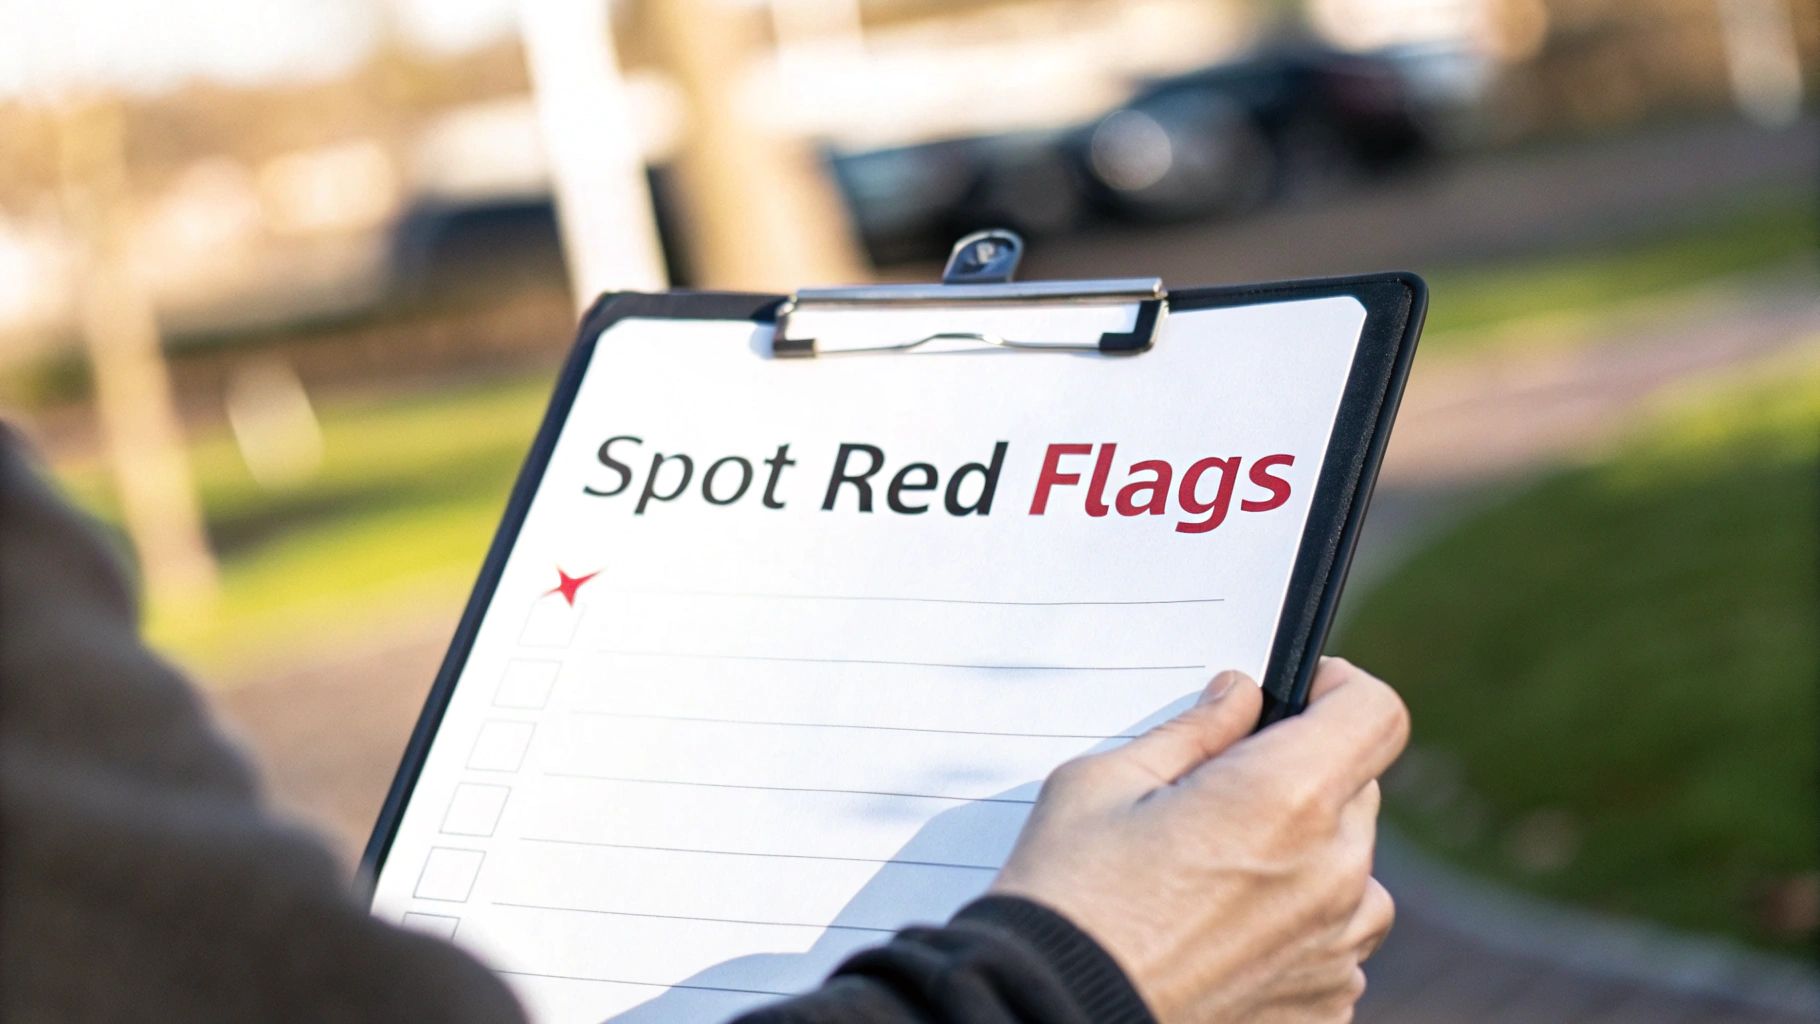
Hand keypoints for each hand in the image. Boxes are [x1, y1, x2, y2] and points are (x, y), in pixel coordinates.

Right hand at [990, 658, 1408, 1022]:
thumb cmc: (1065, 898)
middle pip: (1357, 792)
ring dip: (1310, 857)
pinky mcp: (1322, 1007)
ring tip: (1225, 874)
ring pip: (1353, 873)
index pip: (1374, 714)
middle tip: (1222, 793)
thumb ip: (1190, 731)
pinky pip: (1335, 947)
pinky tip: (1228, 935)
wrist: (1048, 1017)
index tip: (1303, 692)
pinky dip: (1299, 932)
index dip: (1340, 689)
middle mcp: (1331, 873)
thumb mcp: (1103, 784)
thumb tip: (1238, 698)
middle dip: (1303, 777)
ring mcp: (1334, 950)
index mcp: (1284, 798)